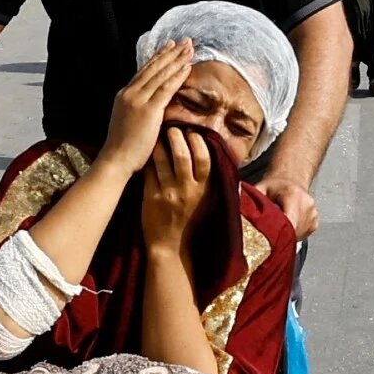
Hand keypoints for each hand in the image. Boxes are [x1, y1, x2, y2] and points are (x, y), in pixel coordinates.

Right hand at [99, 40, 193, 174]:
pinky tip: (187, 67)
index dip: (158, 57)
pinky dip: (178, 76)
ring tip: (190, 49)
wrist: (115, 160)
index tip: (169, 46)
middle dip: (171, 53)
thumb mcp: (127, 121)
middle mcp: (130, 93)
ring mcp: (138, 100)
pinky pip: (166, 89)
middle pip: (154, 68)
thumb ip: (137, 109)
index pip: (144, 71)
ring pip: (161, 74)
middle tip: (185, 41)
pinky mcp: (148, 110)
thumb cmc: (122, 148)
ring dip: (177, 60)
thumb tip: (150, 105)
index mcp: (124, 95)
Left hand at [142, 128, 212, 249]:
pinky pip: (149, 171)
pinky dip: (148, 159)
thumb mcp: (210, 202)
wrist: (170, 246)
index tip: (192, 131)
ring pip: (163, 160)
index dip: (197, 140)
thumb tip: (226, 156)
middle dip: (176, 136)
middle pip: (182, 155)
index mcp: (205, 190)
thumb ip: (217, 181)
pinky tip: (147, 152)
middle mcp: (188, 190)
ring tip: (158, 135)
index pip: (204, 158)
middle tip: (172, 127)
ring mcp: (169, 194)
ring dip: (160, 144)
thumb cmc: (191, 220)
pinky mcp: (151, 197)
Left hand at [257, 175, 317, 237]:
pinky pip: (301, 236)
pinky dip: (292, 235)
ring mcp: (313, 215)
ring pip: (296, 236)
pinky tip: (285, 226)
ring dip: (285, 236)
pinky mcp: (314, 223)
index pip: (289, 223)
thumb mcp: (260, 188)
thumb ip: (251, 200)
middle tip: (266, 234)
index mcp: (294, 195)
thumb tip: (239, 212)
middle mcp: (307, 205)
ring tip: (277, 226)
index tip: (267, 239)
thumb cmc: (275, 186)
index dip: (278, 234)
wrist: (291, 180)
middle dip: (278, 237)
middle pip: (292, 232)